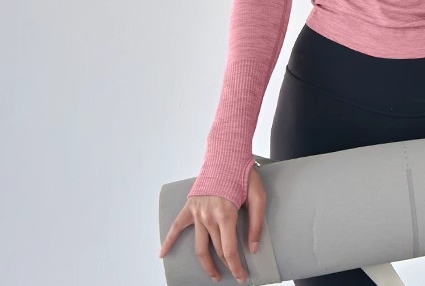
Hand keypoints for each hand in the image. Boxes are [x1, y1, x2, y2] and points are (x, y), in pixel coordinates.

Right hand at [158, 164, 265, 283]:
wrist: (227, 154)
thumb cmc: (244, 174)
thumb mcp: (258, 196)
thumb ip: (256, 223)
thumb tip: (253, 248)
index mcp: (226, 214)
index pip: (229, 250)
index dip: (235, 267)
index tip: (241, 277)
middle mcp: (208, 216)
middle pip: (215, 250)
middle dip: (226, 265)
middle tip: (234, 274)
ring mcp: (197, 212)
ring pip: (199, 246)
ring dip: (205, 263)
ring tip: (213, 273)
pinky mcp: (190, 206)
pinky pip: (176, 226)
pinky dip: (168, 241)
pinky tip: (163, 254)